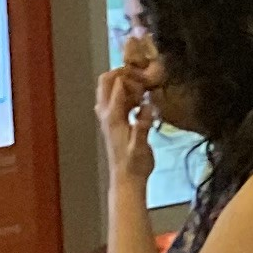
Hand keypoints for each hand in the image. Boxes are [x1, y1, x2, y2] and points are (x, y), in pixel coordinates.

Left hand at [96, 65, 158, 186]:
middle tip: (141, 75)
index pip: (116, 85)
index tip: (146, 76)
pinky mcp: (112, 123)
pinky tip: (140, 100)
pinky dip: (124, 94)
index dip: (130, 76)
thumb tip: (147, 104)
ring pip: (107, 89)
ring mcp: (107, 118)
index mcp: (113, 116)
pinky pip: (114, 99)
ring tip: (142, 86)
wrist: (127, 179)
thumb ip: (143, 124)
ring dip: (122, 82)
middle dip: (121, 73)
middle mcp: (107, 114)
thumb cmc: (135, 164)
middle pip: (105, 82)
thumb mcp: (141, 145)